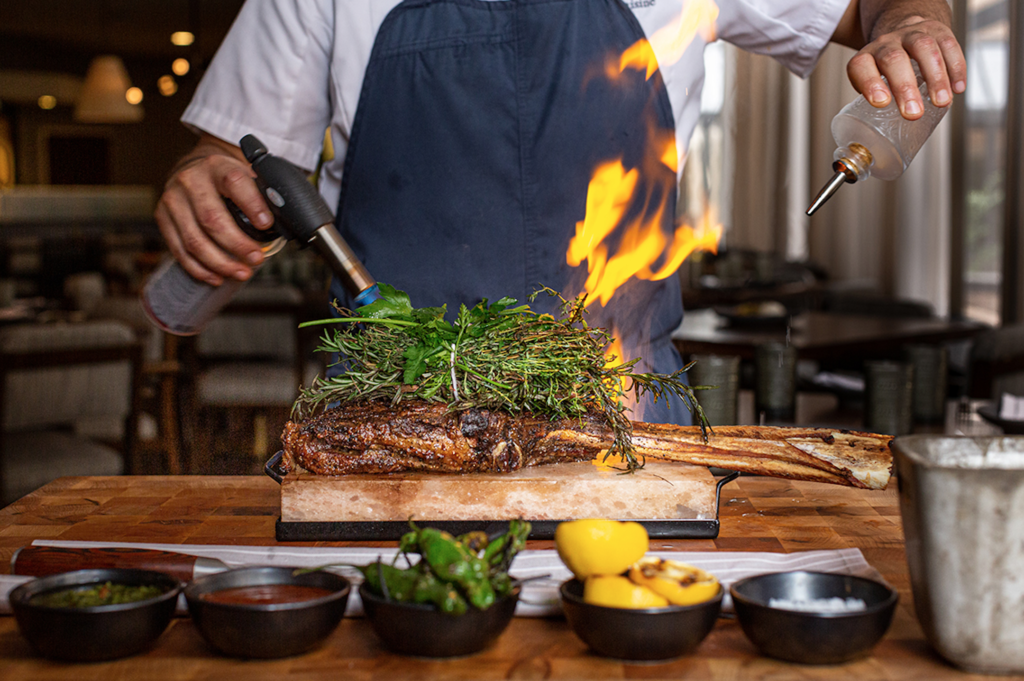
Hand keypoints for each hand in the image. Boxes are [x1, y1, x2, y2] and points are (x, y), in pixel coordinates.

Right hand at [154, 134, 275, 284]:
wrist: (194, 169)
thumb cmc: (226, 178)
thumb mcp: (245, 175)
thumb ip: (263, 194)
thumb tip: (286, 220)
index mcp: (217, 167)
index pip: (235, 182)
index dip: (252, 204)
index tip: (266, 225)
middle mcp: (191, 181)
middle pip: (212, 219)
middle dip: (237, 245)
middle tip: (256, 259)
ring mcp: (173, 199)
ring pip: (194, 240)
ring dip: (220, 263)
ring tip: (241, 273)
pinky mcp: (162, 217)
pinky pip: (179, 250)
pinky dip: (199, 268)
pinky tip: (216, 276)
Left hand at [846, 15, 965, 120]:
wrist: (903, 34)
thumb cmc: (885, 71)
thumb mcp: (873, 85)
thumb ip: (874, 108)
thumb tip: (878, 141)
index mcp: (866, 58)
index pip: (861, 66)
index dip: (869, 83)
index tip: (881, 103)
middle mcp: (886, 43)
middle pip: (894, 59)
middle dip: (905, 87)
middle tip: (913, 114)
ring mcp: (912, 34)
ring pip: (924, 48)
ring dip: (934, 77)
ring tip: (941, 103)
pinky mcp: (937, 30)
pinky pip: (948, 45)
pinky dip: (956, 67)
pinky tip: (958, 88)